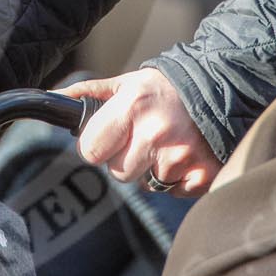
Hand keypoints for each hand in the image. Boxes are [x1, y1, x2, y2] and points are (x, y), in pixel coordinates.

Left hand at [61, 67, 218, 194]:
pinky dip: (177, 179)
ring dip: (152, 169)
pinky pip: (173, 192)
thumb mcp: (126, 83)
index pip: (91, 150)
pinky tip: (185, 154)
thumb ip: (89, 94)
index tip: (109, 137)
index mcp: (132, 107)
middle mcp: (156, 133)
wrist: (222, 86)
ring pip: (145, 185)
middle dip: (125, 159)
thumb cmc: (166, 87)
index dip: (97, 146)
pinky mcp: (203, 175)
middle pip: (117, 172)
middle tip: (143, 137)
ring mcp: (181, 157)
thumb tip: (53, 98)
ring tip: (167, 142)